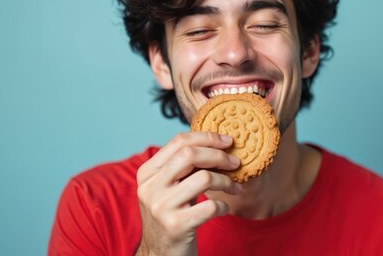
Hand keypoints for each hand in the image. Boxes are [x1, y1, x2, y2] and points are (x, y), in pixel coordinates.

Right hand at [135, 132, 241, 255]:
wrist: (160, 255)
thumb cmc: (171, 216)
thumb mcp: (168, 188)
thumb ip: (182, 167)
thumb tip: (215, 142)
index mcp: (147, 173)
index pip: (178, 141)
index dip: (207, 138)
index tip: (227, 141)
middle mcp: (150, 187)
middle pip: (190, 155)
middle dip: (218, 155)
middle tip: (235, 162)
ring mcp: (161, 207)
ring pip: (204, 178)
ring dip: (226, 181)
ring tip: (234, 188)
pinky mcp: (176, 225)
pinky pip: (210, 206)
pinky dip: (223, 206)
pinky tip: (222, 209)